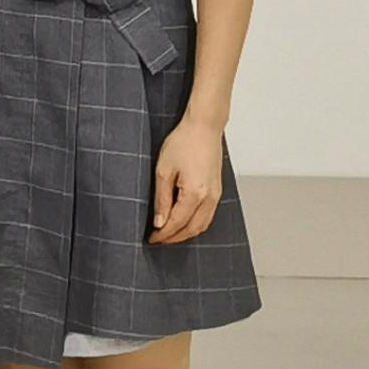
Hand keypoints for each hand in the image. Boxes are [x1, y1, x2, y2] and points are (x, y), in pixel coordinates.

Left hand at [152, 114, 228, 244]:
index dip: (163, 234)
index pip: (177, 223)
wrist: (203, 128)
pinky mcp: (217, 191)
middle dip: (174, 238)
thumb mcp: (163, 170)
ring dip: (185, 233)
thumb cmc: (183, 142)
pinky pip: (208, 216)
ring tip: (168, 234)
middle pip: (192, 229)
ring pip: (202, 225)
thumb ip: (161, 199)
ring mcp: (216, 195)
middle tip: (158, 240)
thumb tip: (159, 222)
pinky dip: (195, 224)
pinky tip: (183, 222)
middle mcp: (209, 198)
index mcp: (195, 193)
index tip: (151, 238)